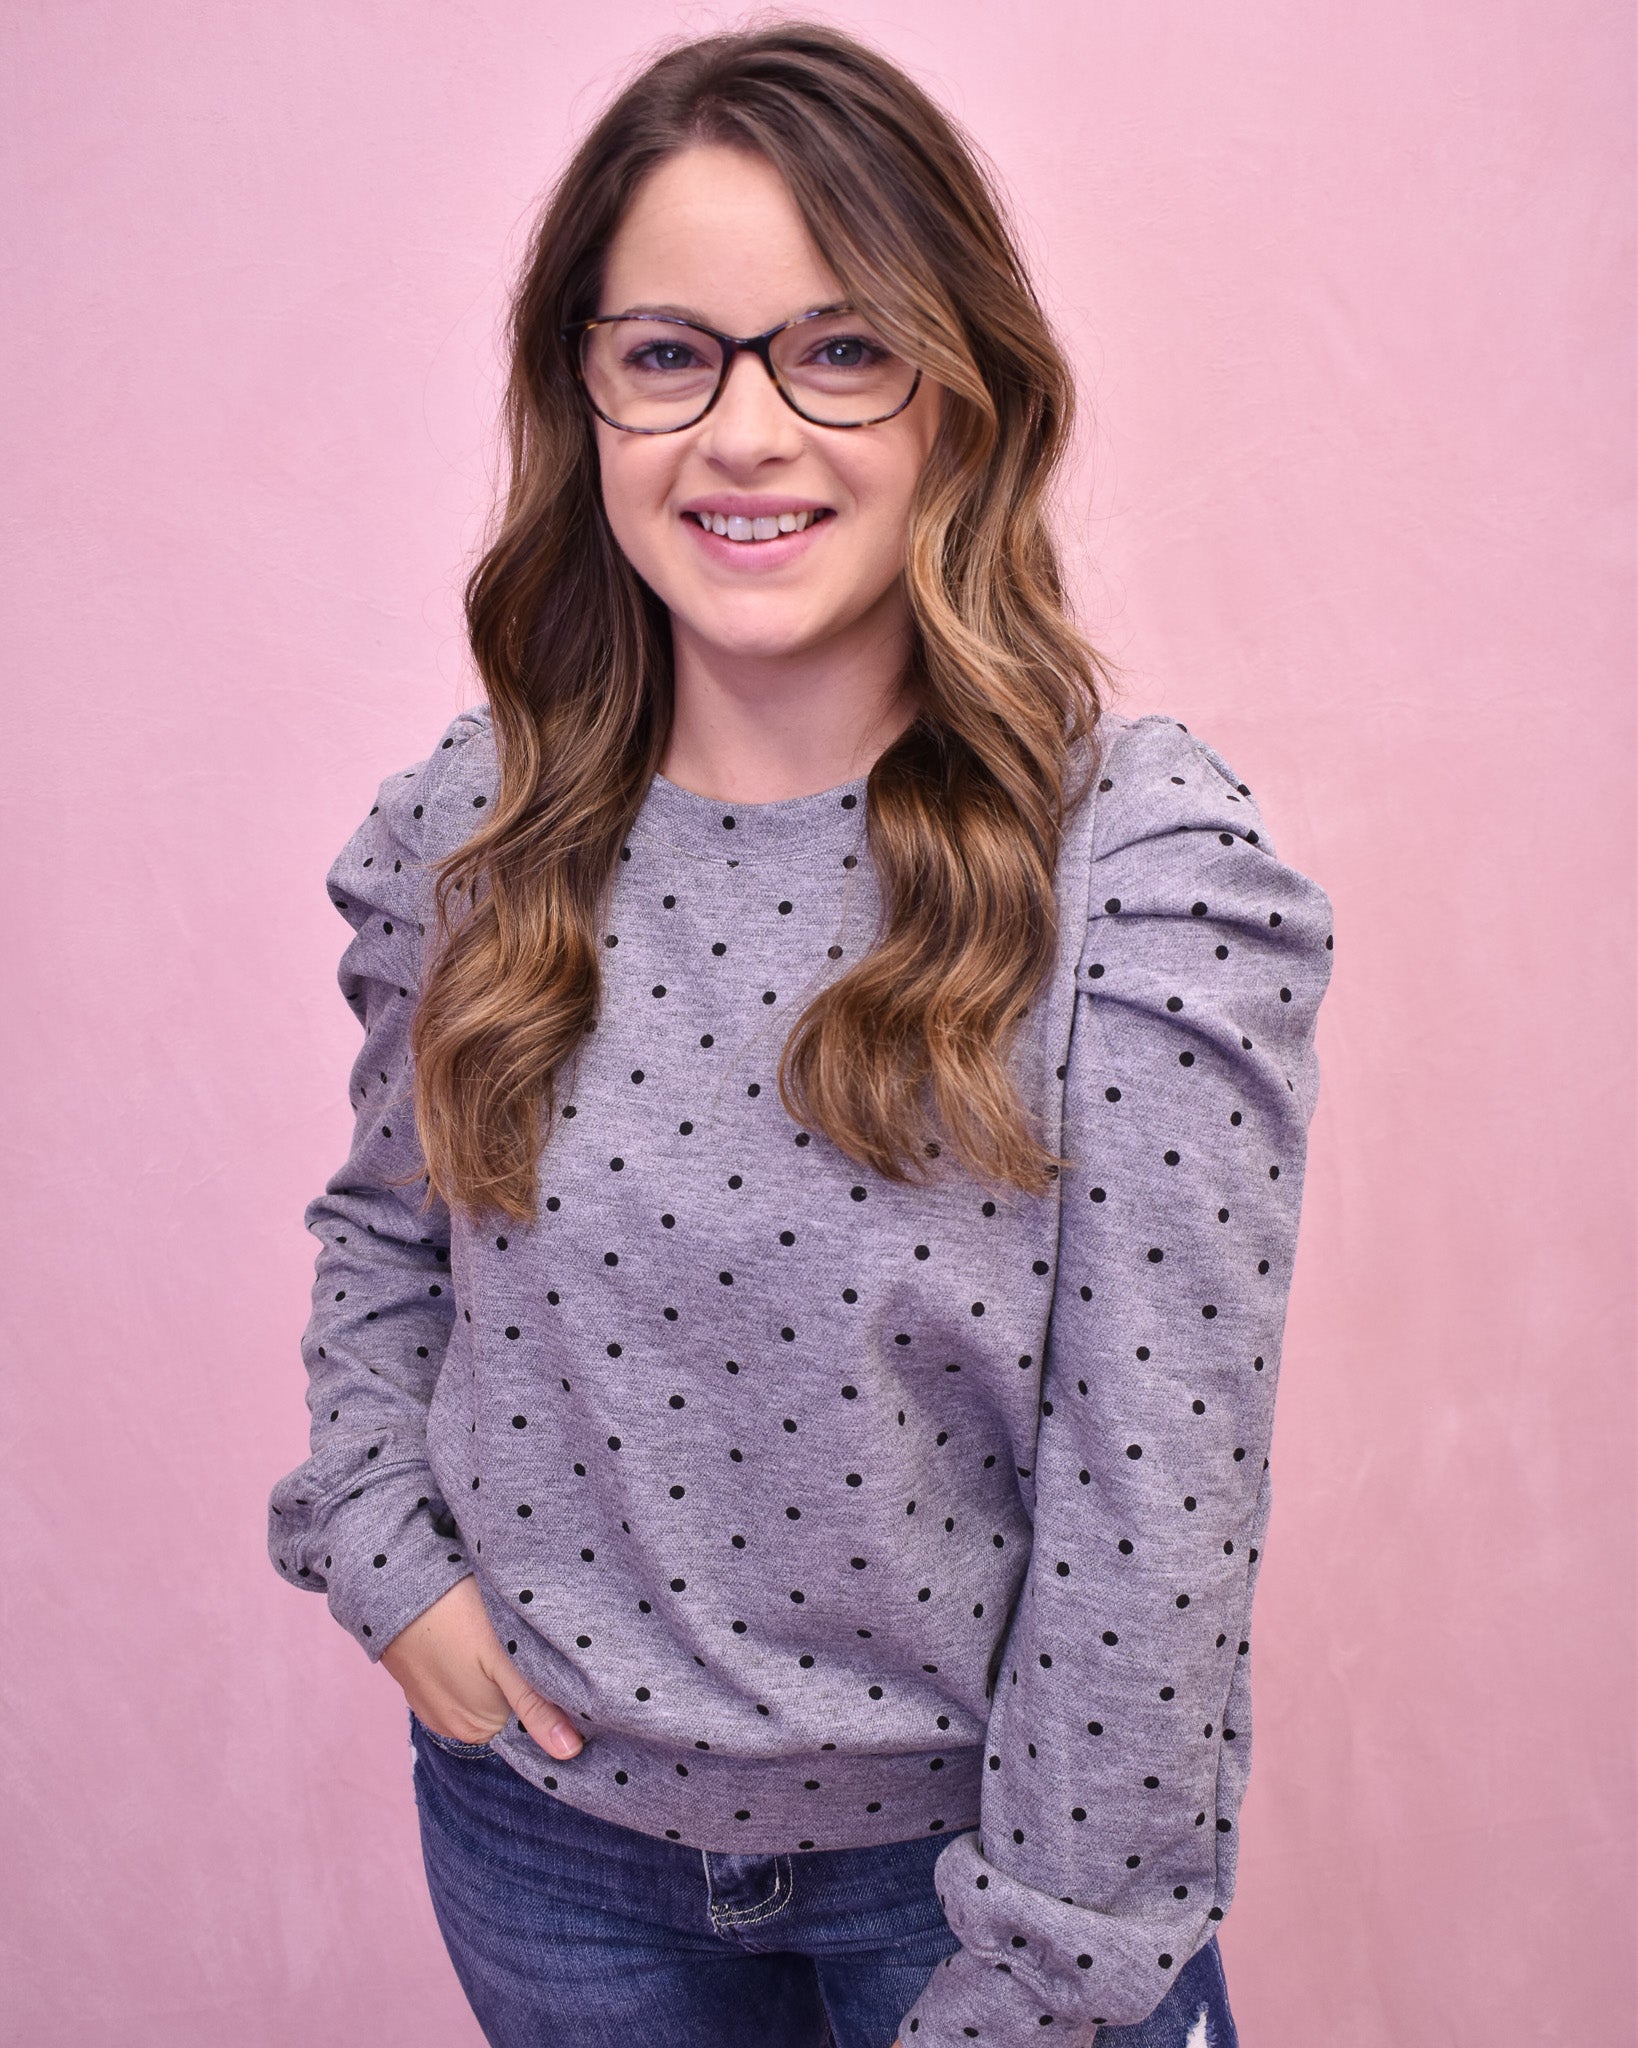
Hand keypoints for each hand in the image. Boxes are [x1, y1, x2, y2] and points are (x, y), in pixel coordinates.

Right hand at [379, 1575, 582, 1759]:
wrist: (397, 1582)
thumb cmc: (456, 1617)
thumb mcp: (506, 1659)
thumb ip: (536, 1707)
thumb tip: (569, 1753)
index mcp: (478, 1729)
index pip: (531, 1727)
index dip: (555, 1704)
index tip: (568, 1675)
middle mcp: (454, 1727)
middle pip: (509, 1712)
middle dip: (528, 1688)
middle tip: (538, 1649)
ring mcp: (434, 1705)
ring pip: (487, 1695)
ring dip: (501, 1676)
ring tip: (510, 1643)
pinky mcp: (423, 1682)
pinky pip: (462, 1683)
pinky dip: (476, 1668)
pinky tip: (480, 1641)